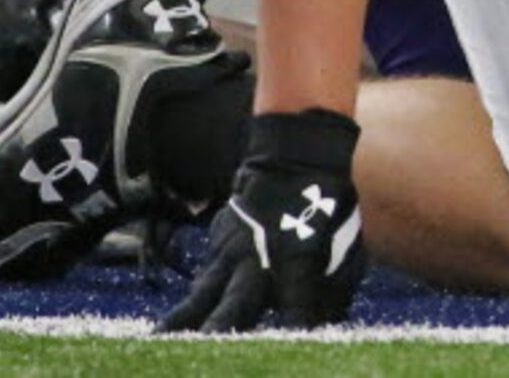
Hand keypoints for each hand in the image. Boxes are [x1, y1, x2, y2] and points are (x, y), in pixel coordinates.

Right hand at [160, 110, 364, 333]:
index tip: (295, 346)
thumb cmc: (327, 211)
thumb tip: (323, 324)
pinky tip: (174, 328)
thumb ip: (335, 290)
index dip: (296, 330)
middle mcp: (258, 261)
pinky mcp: (215, 246)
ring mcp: (230, 253)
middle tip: (209, 345)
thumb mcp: (346, 248)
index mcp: (297, 263)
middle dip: (222, 329)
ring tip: (162, 340)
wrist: (295, 162)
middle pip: (235, 306)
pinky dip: (195, 303)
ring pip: (202, 294)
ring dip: (185, 320)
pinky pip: (204, 280)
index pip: (298, 310)